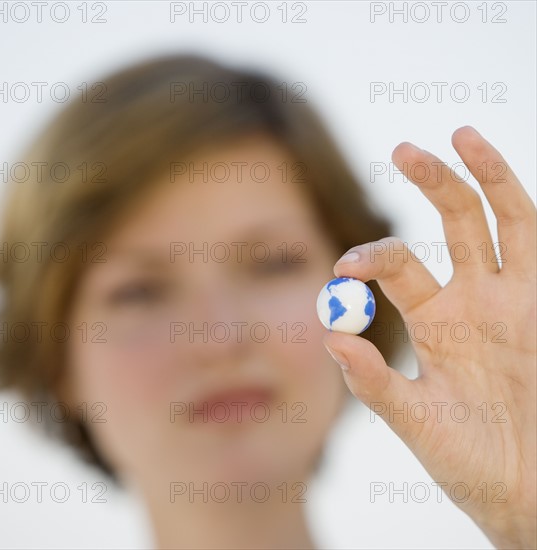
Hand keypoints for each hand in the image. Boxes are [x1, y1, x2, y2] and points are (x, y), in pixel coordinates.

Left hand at [323, 126, 535, 548]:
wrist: (528, 494)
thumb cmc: (471, 463)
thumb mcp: (419, 423)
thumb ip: (375, 385)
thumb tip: (330, 338)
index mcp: (435, 319)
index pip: (397, 264)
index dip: (370, 256)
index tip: (345, 268)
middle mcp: (474, 299)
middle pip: (451, 223)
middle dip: (431, 184)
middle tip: (403, 149)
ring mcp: (518, 298)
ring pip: (502, 220)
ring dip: (483, 176)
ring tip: (459, 134)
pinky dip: (521, 205)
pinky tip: (501, 175)